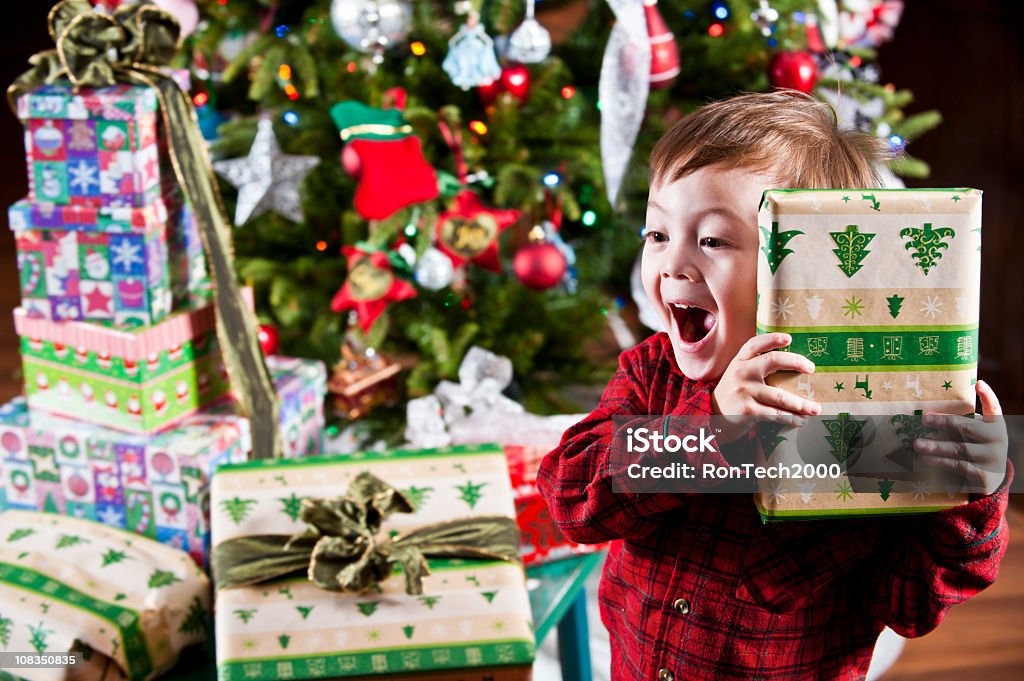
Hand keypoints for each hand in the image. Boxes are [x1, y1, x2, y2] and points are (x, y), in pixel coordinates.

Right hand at [711, 333, 821, 442]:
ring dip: (801, 404)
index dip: (772, 339)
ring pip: (779, 395)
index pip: (755, 344)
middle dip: (795, 362)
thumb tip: (793, 363)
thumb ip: (756, 365)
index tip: (789, 338)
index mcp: (740, 361)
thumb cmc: (735, 393)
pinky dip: (792, 418)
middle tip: (811, 368)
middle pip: (771, 360)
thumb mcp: (739, 374)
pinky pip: (775, 414)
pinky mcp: (747, 410)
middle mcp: (741, 372)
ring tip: (816, 408)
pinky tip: (802, 420)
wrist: (712, 417)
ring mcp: (744, 391)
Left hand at [914, 380, 1007, 496]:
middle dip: (944, 422)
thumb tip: (929, 411)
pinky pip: (958, 466)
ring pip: (960, 449)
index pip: (994, 407)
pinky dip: (940, 462)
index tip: (979, 383)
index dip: (988, 395)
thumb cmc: (977, 447)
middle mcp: (997, 440)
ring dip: (936, 446)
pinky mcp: (983, 476)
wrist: (991, 478)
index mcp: (996, 425)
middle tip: (923, 419)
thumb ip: (964, 421)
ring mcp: (991, 458)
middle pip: (968, 428)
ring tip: (917, 444)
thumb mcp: (978, 432)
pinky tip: (925, 459)